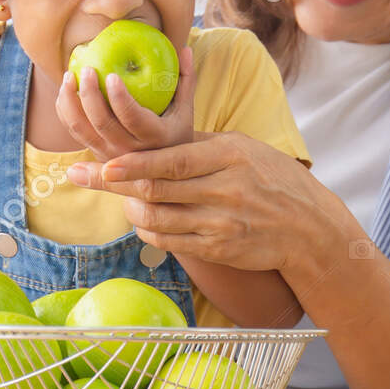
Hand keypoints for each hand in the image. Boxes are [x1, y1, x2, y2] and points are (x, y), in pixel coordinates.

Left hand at [55, 43, 196, 162]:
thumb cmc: (176, 131)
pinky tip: (66, 90)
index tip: (111, 75)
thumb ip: (186, 79)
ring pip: (81, 128)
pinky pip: (73, 131)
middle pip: (102, 123)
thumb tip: (185, 48)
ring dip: (70, 101)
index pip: (133, 118)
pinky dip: (65, 110)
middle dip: (89, 94)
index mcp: (155, 138)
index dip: (119, 97)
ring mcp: (109, 154)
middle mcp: (130, 151)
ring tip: (69, 75)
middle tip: (86, 68)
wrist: (163, 168)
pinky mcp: (95, 152)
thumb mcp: (186, 110)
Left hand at [67, 131, 359, 276]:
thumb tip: (156, 139)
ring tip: (120, 198)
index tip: (105, 164)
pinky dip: (149, 231)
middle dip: (111, 183)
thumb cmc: (274, 179)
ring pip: (157, 218)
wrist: (309, 228)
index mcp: (229, 157)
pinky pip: (170, 242)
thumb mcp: (245, 148)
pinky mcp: (218, 249)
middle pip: (156, 189)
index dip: (134, 164)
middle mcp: (224, 191)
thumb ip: (202, 145)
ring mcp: (220, 223)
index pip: (172, 161)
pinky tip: (143, 221)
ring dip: (130, 209)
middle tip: (80, 176)